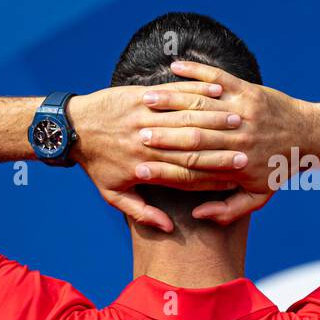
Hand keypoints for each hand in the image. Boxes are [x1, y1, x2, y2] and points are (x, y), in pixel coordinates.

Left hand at [67, 83, 245, 230]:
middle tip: (248, 147)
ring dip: (215, 117)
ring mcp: (144, 116)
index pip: (187, 174)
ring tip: (238, 118)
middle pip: (192, 145)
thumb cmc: (94, 163)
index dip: (214, 175)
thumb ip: (141, 212)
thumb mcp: (112, 193)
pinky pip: (173, 93)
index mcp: (145, 167)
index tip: (237, 174)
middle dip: (222, 146)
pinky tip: (216, 92)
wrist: (71, 127)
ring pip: (186, 117)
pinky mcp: (140, 96)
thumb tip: (167, 227)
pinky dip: (196, 91)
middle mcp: (147, 142)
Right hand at [132, 59, 317, 223]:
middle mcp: (238, 137)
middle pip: (192, 135)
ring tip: (146, 100)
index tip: (139, 167)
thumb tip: (198, 215)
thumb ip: (229, 210)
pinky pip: (217, 76)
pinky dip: (196, 71)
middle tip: (135, 134)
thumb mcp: (259, 196)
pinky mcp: (247, 89)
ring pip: (200, 104)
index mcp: (236, 164)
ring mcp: (242, 110)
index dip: (165, 168)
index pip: (193, 166)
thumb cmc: (280, 167)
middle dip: (161, 135)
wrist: (310, 136)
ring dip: (171, 101)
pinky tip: (175, 66)